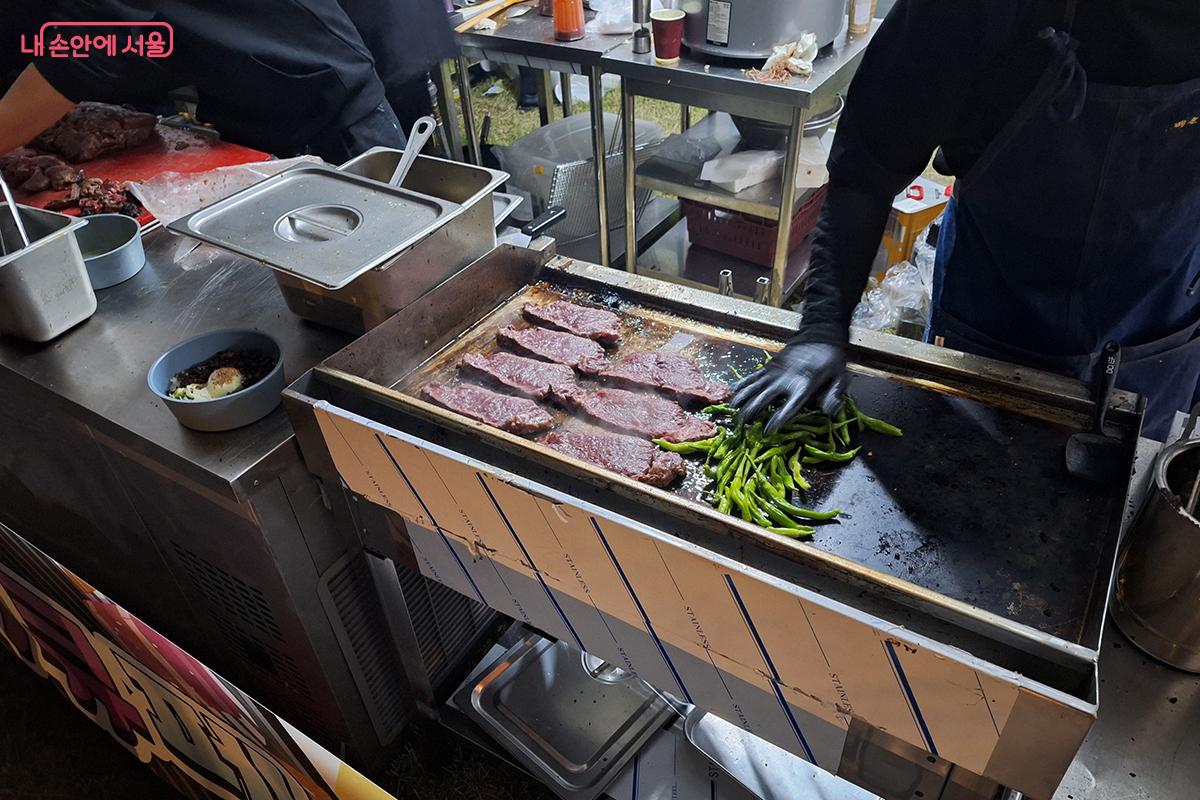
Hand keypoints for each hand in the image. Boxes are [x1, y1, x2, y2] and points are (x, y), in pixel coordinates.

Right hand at [729, 341, 845, 433]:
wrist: (820, 333)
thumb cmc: (831, 358)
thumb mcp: (840, 377)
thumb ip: (834, 395)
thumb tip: (827, 412)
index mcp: (803, 385)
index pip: (788, 407)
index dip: (777, 420)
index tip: (767, 431)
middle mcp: (785, 379)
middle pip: (762, 398)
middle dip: (750, 412)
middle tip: (740, 425)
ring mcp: (775, 371)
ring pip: (753, 387)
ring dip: (741, 399)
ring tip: (732, 411)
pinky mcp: (770, 366)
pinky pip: (752, 376)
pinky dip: (742, 384)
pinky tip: (732, 392)